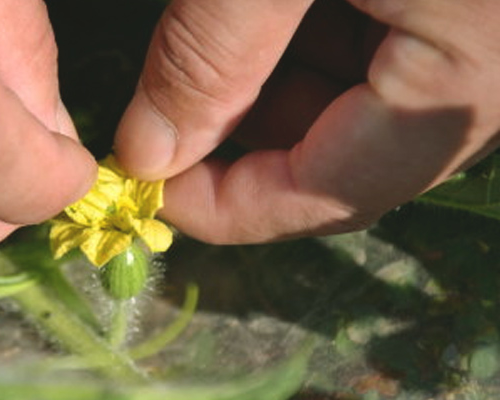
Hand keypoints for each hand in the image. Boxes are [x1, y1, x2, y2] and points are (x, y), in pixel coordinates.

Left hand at [114, 0, 499, 243]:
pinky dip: (306, 49)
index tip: (142, 185)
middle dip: (239, 144)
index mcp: (462, 83)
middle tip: (164, 109)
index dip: (223, 205)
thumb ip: (211, 53)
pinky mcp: (456, 16)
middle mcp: (487, 81)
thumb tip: (145, 152)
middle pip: (339, 163)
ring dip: (267, 93)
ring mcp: (475, 48)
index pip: (325, 194)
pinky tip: (265, 16)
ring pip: (353, 114)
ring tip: (214, 42)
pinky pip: (376, 62)